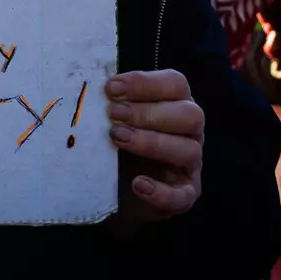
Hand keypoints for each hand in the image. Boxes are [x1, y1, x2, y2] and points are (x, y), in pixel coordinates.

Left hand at [106, 70, 203, 221]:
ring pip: (189, 150)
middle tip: (113, 114)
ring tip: (118, 139)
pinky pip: (182, 196)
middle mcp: (189, 131)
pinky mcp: (184, 195)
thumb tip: (90, 89)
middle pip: (190, 115)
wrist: (109, 188)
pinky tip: (137, 185)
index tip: (111, 89)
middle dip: (148, 113)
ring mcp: (190, 164)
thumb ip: (109, 104)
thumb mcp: (110, 120)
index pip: (176, 84)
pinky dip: (161, 191)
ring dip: (152, 143)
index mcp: (176, 103)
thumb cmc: (113, 143)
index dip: (145, 84)